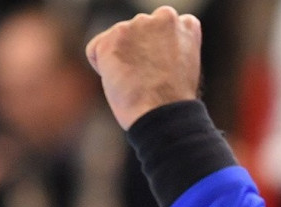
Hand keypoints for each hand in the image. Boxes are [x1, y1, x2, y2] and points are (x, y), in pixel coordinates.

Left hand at [84, 6, 201, 130]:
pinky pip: (96, 51)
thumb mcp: (184, 67)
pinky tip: (120, 83)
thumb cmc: (173, 102)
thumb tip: (148, 50)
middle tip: (148, 79)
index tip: (163, 69)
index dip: (160, 51)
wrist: (162, 115)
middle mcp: (162, 17)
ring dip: (121, 59)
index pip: (165, 27)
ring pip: (118, 39)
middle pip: (139, 31)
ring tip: (136, 83)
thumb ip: (169, 48)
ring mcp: (135, 26)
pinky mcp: (110, 39)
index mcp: (185, 25)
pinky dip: (102, 67)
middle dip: (138, 50)